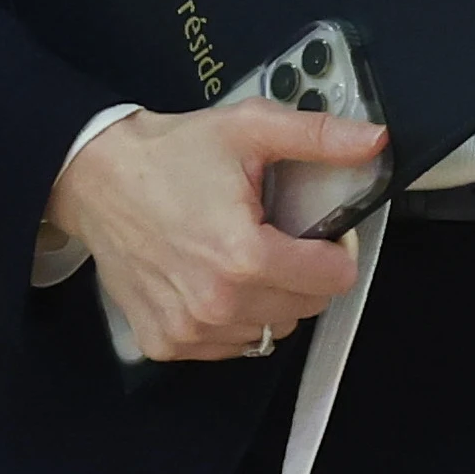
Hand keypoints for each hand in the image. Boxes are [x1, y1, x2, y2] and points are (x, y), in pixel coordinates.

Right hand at [42, 103, 377, 361]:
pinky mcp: (165, 342)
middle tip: (277, 237)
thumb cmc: (173, 153)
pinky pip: (229, 345)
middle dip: (305, 274)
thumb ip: (320, 137)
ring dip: (271, 300)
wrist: (95, 179)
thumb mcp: (250, 128)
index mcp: (244, 256)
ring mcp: (188, 330)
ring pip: (270, 331)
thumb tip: (378, 141)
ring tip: (243, 257)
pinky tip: (216, 280)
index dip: (336, 250)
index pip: (333, 280)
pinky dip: (234, 320)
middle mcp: (217, 304)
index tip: (316, 229)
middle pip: (306, 308)